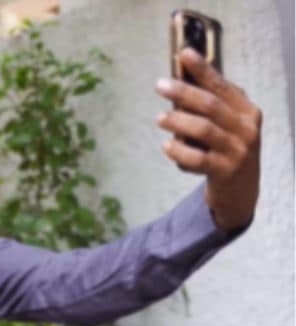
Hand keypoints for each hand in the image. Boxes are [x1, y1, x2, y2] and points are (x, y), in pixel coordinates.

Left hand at [155, 48, 261, 231]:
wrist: (240, 189)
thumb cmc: (226, 147)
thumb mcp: (227, 123)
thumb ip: (210, 104)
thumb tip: (179, 79)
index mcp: (247, 111)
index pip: (222, 86)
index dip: (202, 69)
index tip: (183, 54)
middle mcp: (246, 128)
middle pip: (211, 105)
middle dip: (183, 93)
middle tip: (160, 85)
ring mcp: (237, 151)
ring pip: (203, 130)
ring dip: (178, 121)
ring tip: (160, 118)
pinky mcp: (224, 171)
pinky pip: (198, 159)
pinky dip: (179, 151)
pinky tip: (166, 145)